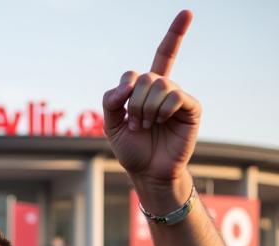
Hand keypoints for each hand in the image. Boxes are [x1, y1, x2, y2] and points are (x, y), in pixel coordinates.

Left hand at [102, 11, 199, 192]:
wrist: (147, 172)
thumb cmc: (131, 149)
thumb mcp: (111, 125)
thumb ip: (111, 101)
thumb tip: (126, 85)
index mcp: (148, 88)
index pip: (165, 53)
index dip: (176, 34)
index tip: (189, 12)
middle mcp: (166, 88)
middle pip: (146, 76)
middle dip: (134, 101)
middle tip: (136, 122)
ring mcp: (179, 97)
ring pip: (159, 85)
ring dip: (145, 109)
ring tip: (146, 126)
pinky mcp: (190, 108)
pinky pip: (175, 96)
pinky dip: (162, 110)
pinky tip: (160, 122)